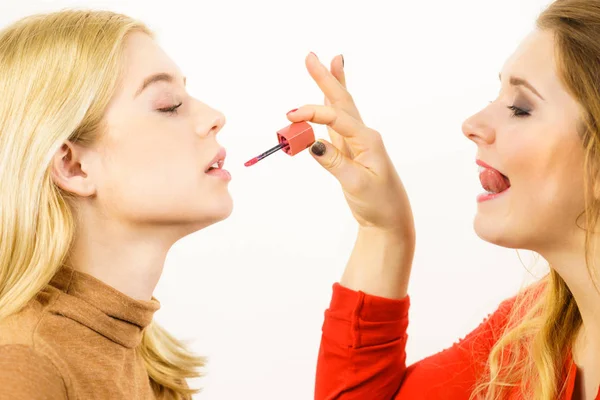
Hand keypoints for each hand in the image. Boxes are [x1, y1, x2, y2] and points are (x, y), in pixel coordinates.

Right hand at [287, 53, 414, 238]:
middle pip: (341, 101)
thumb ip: (334, 162)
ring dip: (332, 87)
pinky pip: (336, 125)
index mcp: (368, 141)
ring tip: (330, 63)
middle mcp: (363, 136)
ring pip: (341, 109)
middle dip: (327, 79)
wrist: (389, 220)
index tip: (290, 117)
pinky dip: (329, 109)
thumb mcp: (357, 185)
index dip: (312, 114)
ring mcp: (356, 143)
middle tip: (312, 57)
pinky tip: (326, 99)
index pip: (337, 118)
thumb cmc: (379, 204)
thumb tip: (312, 143)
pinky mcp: (350, 152)